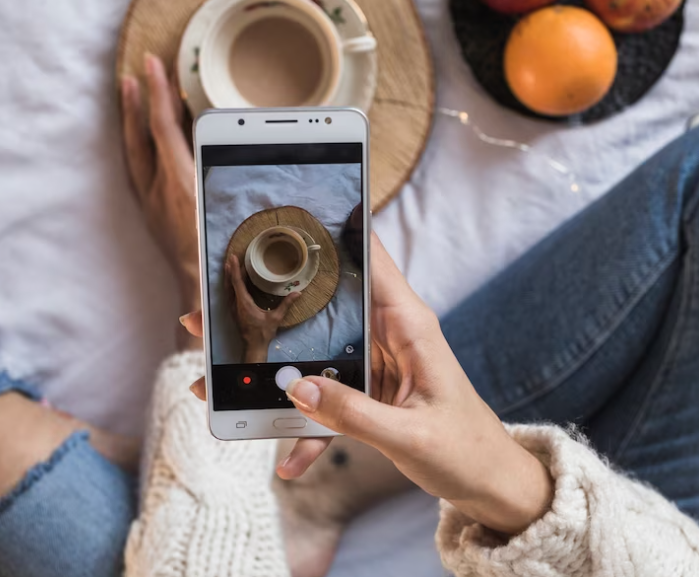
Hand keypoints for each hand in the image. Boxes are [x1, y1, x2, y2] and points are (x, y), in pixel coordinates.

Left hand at [120, 54, 199, 323]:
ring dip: (134, 123)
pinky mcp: (154, 214)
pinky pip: (142, 171)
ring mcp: (153, 202)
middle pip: (142, 137)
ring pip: (137, 153)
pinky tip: (148, 144)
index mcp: (179, 181)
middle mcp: (159, 189)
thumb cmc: (222, 249)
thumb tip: (219, 130)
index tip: (153, 65)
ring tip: (132, 100)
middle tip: (133, 76)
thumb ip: (222, 166)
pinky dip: (142, 148)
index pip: (164, 127)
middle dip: (138, 103)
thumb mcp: (228, 202)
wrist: (201, 288)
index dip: (159, 94)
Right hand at [183, 234, 553, 534]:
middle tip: (211, 314)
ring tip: (214, 379)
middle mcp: (389, 334)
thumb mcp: (410, 435)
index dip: (332, 232)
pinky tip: (287, 461)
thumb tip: (297, 389)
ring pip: (312, 353)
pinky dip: (305, 428)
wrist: (487, 480)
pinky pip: (326, 400)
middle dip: (268, 311)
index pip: (370, 260)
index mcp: (409, 325)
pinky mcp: (368, 391)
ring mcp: (375, 362)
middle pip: (321, 308)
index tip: (283, 218)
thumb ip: (354, 414)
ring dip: (269, 370)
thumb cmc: (464, 449)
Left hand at [225, 254, 300, 362]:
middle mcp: (235, 304)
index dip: (235, 269)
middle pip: (230, 283)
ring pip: (228, 288)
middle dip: (231, 270)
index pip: (237, 283)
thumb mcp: (276, 318)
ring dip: (229, 277)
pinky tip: (233, 281)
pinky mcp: (234, 310)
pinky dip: (231, 285)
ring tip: (230, 266)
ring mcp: (233, 307)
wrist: (253, 346)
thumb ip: (286, 304)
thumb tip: (298, 293)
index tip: (233, 258)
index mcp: (244, 303)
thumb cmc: (263, 332)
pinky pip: (229, 294)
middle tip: (232, 257)